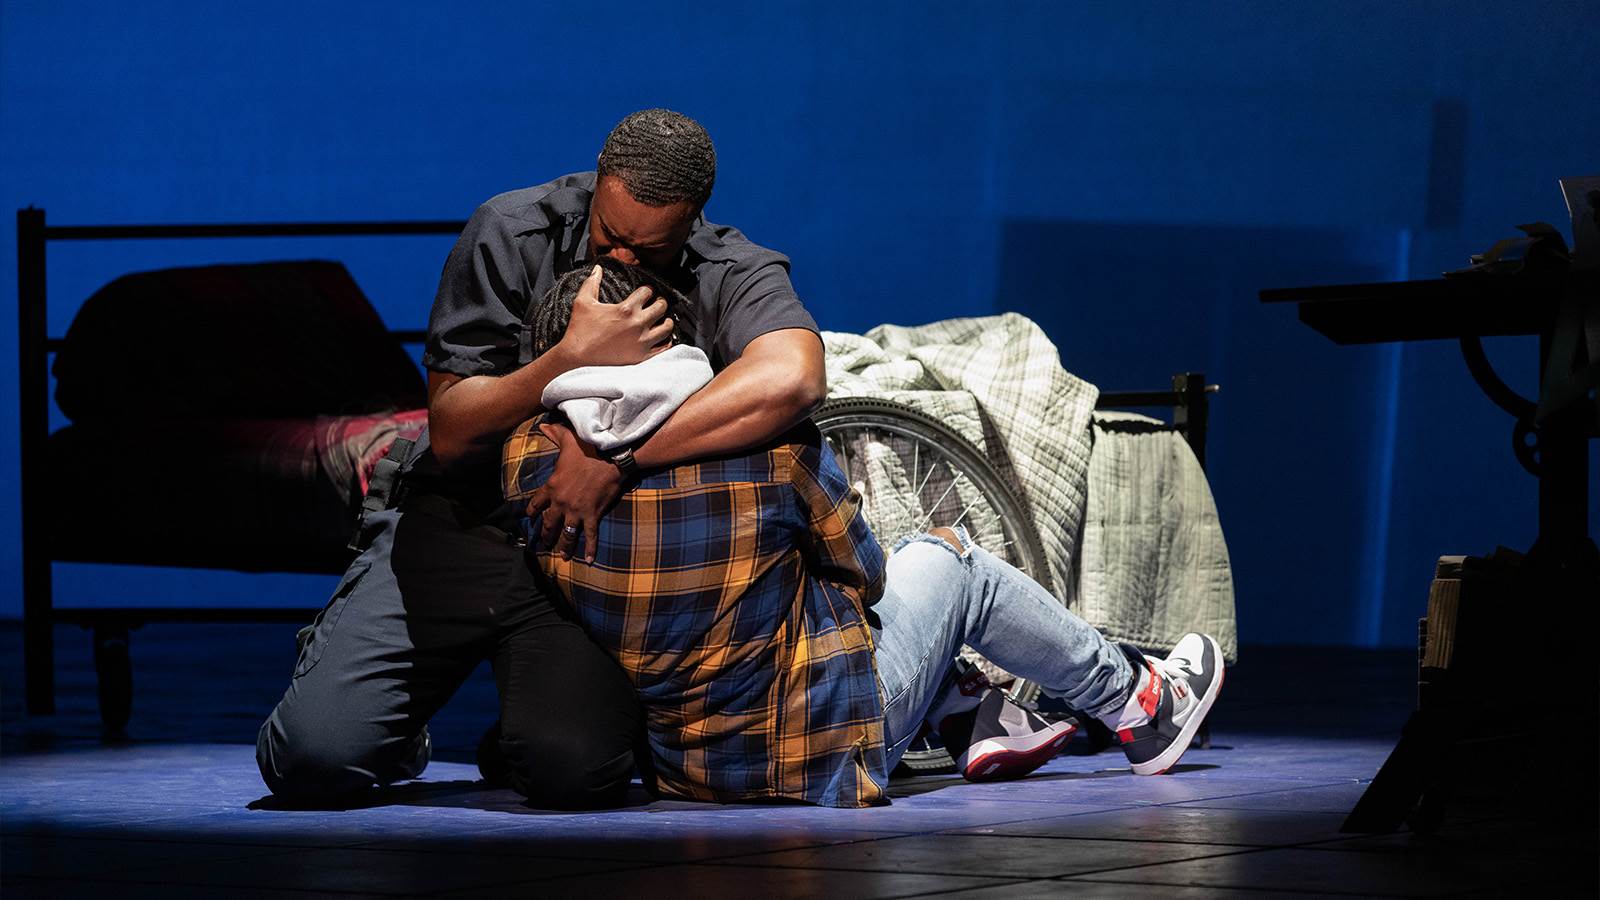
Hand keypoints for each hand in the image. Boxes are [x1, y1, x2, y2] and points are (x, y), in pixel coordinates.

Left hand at [523, 418, 624, 561]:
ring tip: (561, 555)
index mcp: (552, 486)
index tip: (530, 518)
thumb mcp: (569, 440)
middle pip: (548, 523)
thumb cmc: (589, 448)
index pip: (536, 502)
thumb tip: (543, 426)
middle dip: (545, 534)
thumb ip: (555, 435)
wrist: (612, 457)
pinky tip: (588, 560)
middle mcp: (560, 502)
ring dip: (563, 545)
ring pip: (566, 533)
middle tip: (543, 543)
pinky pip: (590, 536)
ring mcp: (576, 511)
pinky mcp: (592, 515)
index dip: (532, 511)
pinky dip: (589, 549)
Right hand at [556, 265, 675, 366]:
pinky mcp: (641, 356)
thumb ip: (592, 282)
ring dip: (666, 321)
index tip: (645, 292)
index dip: (647, 290)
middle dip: (660, 302)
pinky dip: (666, 341)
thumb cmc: (579, 329)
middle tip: (657, 303)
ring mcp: (641, 341)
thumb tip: (597, 268)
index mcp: (626, 309)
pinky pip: (663, 347)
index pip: (648, 292)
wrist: (576, 356)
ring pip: (667, 328)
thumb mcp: (583, 301)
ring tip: (663, 320)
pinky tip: (661, 337)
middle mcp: (637, 324)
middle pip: (661, 307)